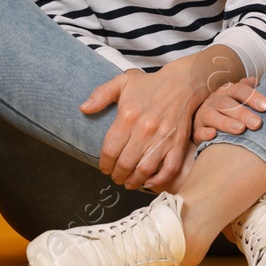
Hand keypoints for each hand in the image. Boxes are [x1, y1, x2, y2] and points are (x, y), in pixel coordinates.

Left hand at [81, 64, 208, 191]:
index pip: (110, 150)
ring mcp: (163, 138)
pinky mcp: (178, 143)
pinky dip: (159, 180)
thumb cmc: (149, 84)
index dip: (104, 164)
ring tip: (128, 182)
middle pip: (125, 163)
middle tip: (115, 177)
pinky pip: (169, 169)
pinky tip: (149, 182)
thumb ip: (101, 94)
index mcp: (128, 116)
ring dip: (134, 181)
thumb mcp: (122, 82)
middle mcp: (145, 129)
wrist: (182, 83)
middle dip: (117, 175)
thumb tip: (83, 109)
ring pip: (145, 169)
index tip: (104, 168)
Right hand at [192, 76, 265, 142]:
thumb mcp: (236, 98)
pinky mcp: (196, 131)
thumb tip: (254, 80)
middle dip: (242, 113)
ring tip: (240, 129)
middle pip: (226, 104)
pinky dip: (205, 133)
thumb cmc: (227, 110)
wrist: (204, 122)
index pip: (238, 90)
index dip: (252, 96)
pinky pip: (199, 132)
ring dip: (226, 122)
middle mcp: (213, 102)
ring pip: (212, 117)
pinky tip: (213, 134)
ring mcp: (203, 116)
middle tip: (257, 123)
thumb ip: (246, 90)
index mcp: (226, 92)